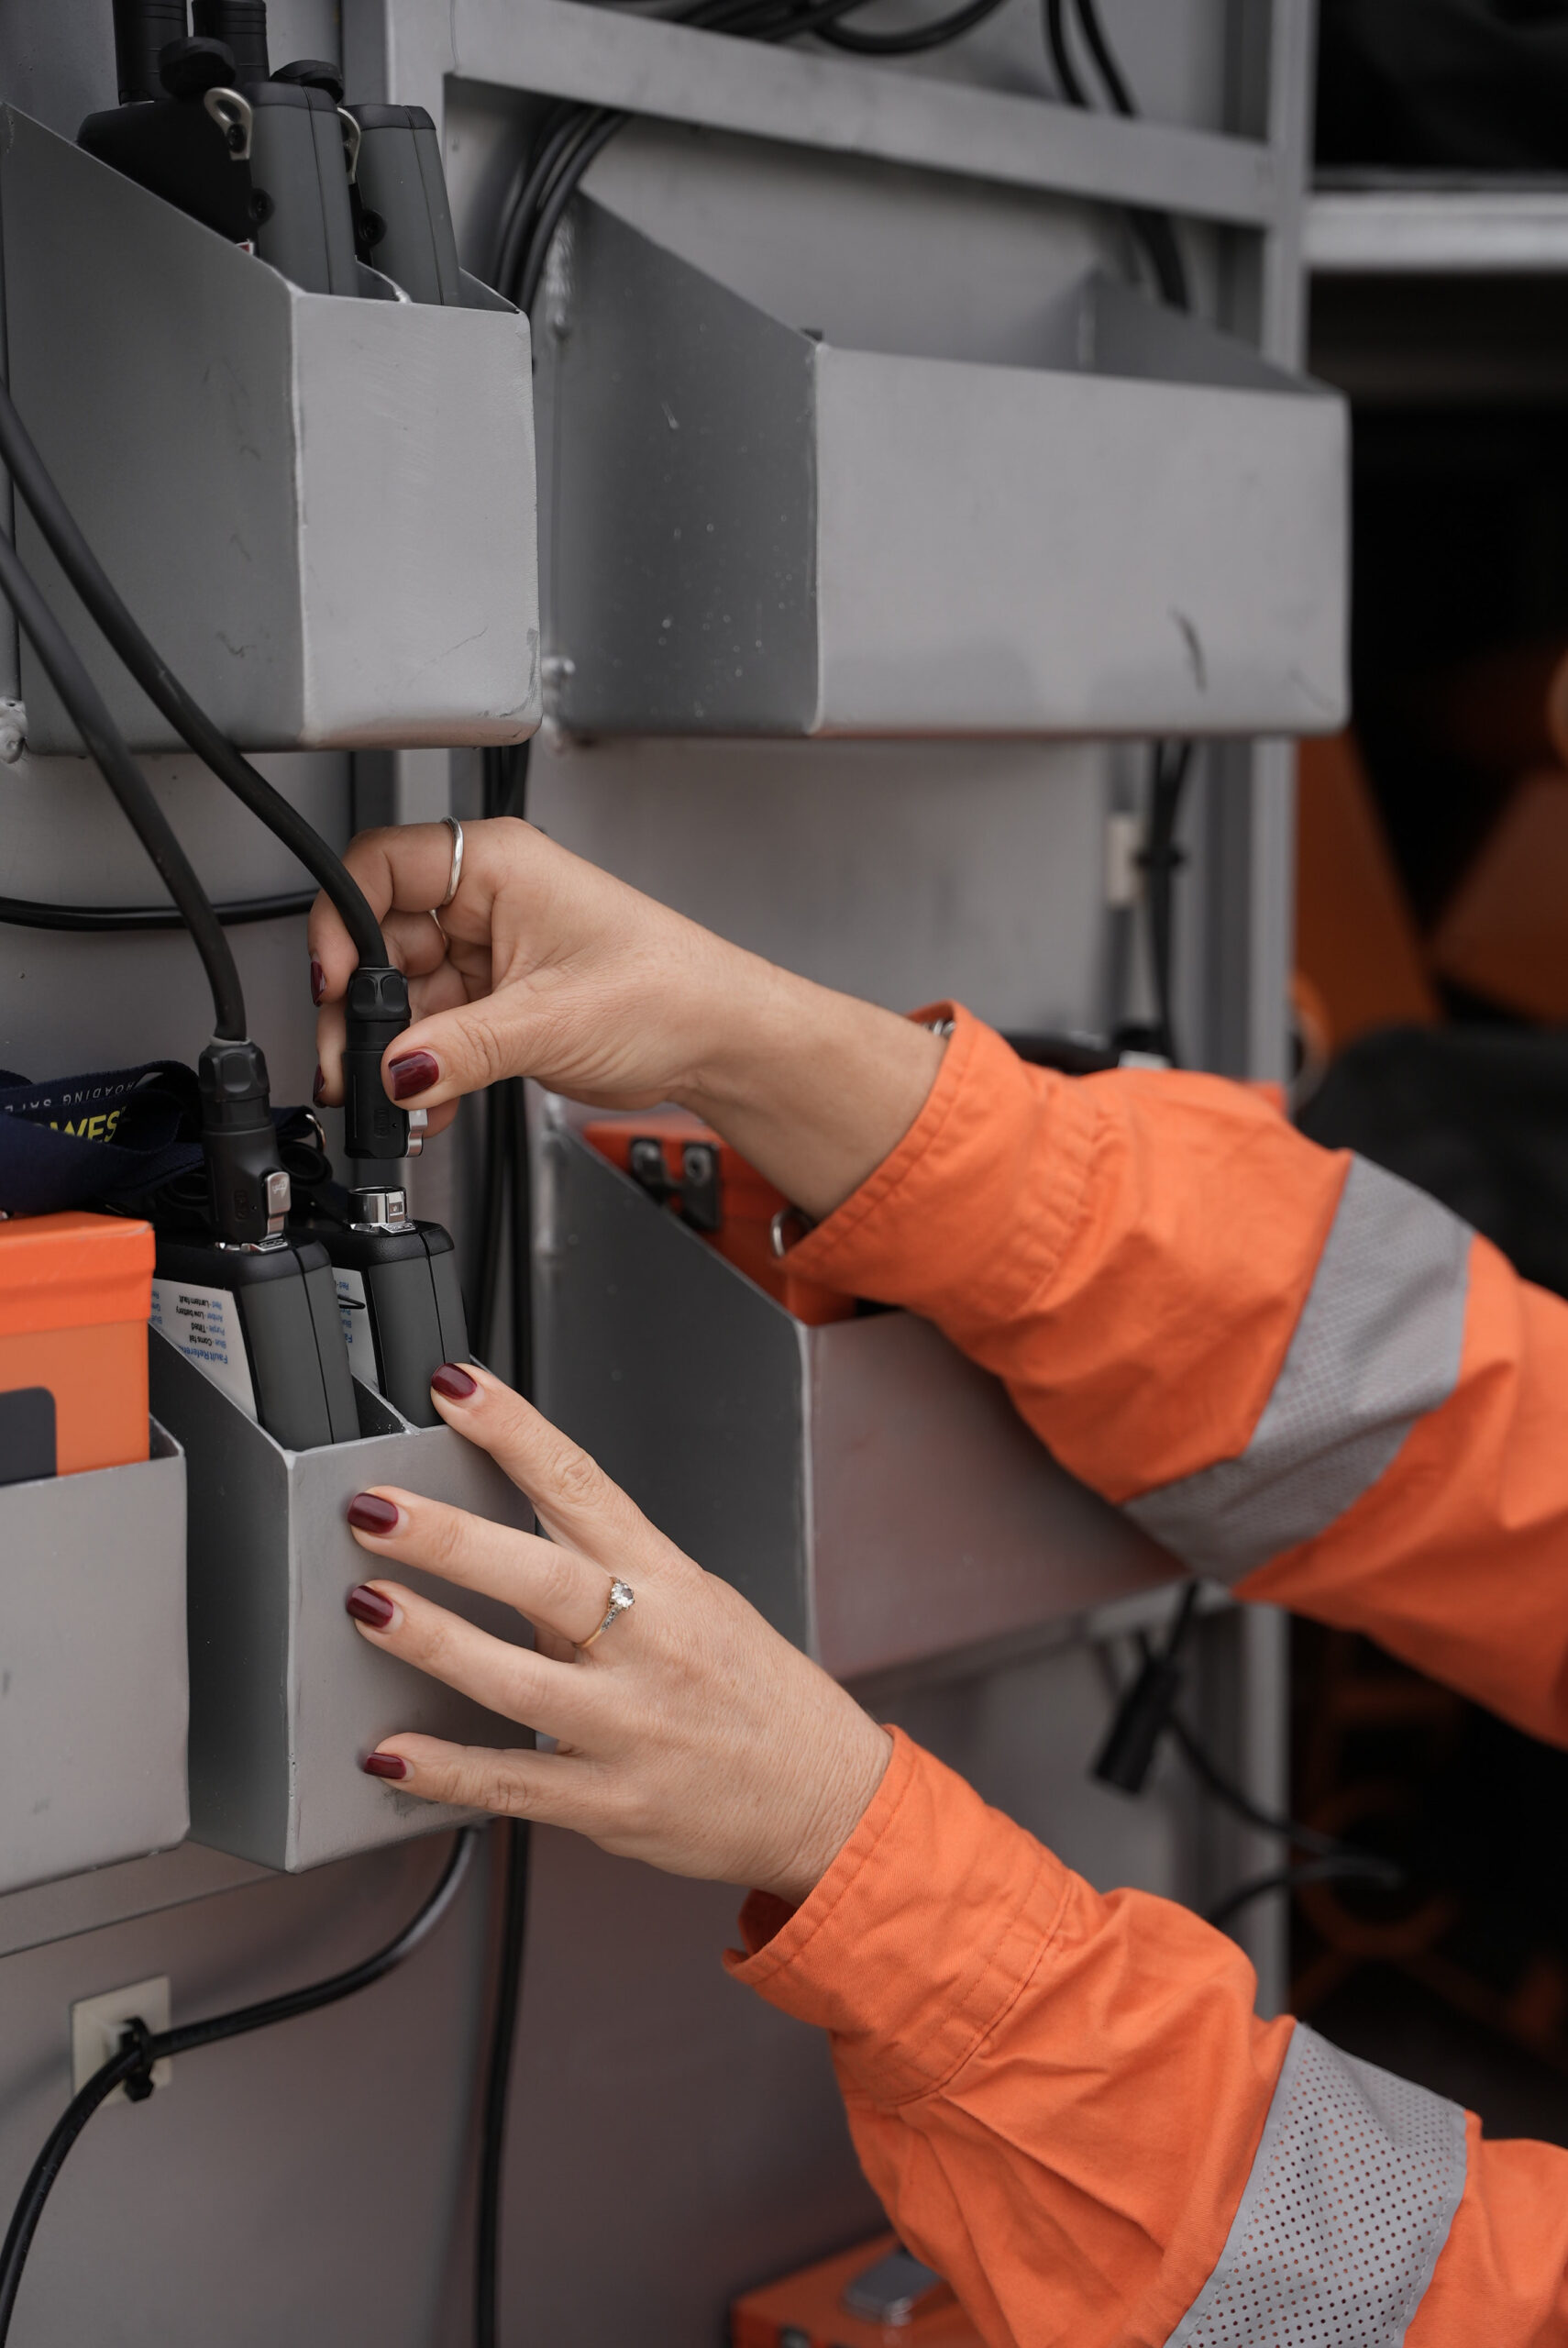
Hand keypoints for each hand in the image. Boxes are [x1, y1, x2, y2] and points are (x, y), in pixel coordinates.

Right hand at [309, 818, 942, 1222]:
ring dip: (392, 1053)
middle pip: (380, 941)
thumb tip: (393, 1072)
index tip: (331, 981)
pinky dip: (424, 1071)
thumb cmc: (672, 991)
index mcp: (498, 865)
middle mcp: (487, 901)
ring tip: (393, 1099)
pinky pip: (434, 1034)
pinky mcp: (498, 1003)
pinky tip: (427, 1104)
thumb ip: (460, 1048)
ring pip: (403, 997)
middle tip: (352, 1064)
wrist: (719, 1042)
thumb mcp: (552, 1019)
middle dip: (360, 1009)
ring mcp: (490, 954)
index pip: (379, 867)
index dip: (341, 921)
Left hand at [342, 1364, 892, 1902]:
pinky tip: (390, 1752)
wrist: (824, 1797)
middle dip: (451, 1539)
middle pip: (542, 1577)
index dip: (515, 1430)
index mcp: (670, 1580)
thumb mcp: (699, 1603)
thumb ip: (604, 1574)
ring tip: (369, 1607)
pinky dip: (446, 1769)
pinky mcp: (610, 1801)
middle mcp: (650, 1646)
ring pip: (516, 1680)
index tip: (456, 1387)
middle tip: (377, 1509)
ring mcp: (630, 1727)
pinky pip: (514, 1783)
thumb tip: (500, 1538)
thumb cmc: (756, 1693)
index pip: (583, 1485)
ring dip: (435, 1641)